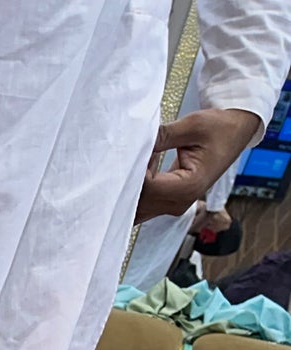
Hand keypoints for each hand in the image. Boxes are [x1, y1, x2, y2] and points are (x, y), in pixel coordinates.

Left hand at [136, 108, 260, 219]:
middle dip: (131, 180)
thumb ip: (162, 135)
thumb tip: (136, 141)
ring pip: (138, 208)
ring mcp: (174, 205)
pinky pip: (144, 203)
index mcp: (188, 187)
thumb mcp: (192, 125)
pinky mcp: (169, 202)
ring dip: (132, 186)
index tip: (142, 148)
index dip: (137, 169)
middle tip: (135, 153)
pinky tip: (144, 167)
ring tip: (142, 159)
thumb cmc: (220, 128)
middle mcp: (180, 202)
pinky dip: (137, 189)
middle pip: (139, 202)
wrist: (235, 132)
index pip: (147, 188)